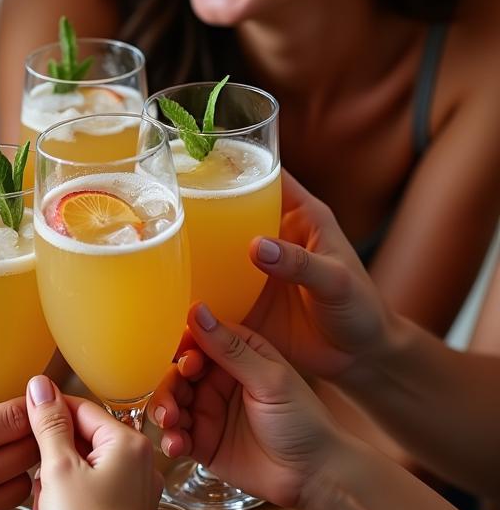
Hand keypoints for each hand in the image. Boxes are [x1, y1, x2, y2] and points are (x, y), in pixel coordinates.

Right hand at [25, 375, 156, 509]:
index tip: (22, 426)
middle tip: (35, 480)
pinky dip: (65, 503)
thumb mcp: (58, 468)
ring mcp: (132, 491)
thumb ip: (48, 424)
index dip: (47, 417)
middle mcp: (138, 463)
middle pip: (80, 439)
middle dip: (49, 460)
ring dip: (53, 484)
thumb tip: (40, 385)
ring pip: (80, 469)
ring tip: (42, 508)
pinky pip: (88, 494)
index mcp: (128, 443)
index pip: (81, 408)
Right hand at [154, 173, 391, 429]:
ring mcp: (248, 268)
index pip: (263, 173)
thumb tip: (254, 246)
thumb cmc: (361, 309)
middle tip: (160, 194)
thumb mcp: (337, 280)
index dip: (235, 157)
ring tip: (150, 235)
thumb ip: (299, 262)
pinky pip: (207, 290)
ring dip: (185, 244)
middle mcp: (266, 235)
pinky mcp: (238, 300)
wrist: (357, 358)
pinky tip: (162, 288)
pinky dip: (187, 289)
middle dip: (194, 198)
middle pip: (225, 205)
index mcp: (296, 214)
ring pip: (210, 247)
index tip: (198, 151)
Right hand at [156, 303, 342, 509]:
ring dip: (163, 410)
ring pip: (170, 402)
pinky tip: (176, 446)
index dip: (185, 349)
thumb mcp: (269, 380)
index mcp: (238, 355)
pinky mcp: (202, 441)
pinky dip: (170, 438)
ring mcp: (209, 411)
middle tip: (172, 401)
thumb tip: (198, 309)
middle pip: (177, 373)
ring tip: (170, 423)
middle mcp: (219, 380)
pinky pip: (175, 434)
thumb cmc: (303, 421)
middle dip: (168, 385)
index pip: (200, 340)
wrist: (315, 476)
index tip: (186, 362)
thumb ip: (231, 348)